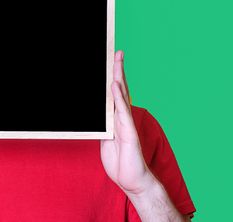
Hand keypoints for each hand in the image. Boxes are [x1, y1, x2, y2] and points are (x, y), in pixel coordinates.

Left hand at [100, 50, 154, 194]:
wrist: (133, 181)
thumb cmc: (120, 162)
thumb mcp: (106, 141)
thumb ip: (104, 126)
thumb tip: (99, 116)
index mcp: (116, 119)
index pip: (114, 94)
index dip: (113, 78)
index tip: (111, 62)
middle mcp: (123, 118)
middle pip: (120, 89)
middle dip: (118, 70)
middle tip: (117, 52)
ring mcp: (127, 124)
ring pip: (122, 95)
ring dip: (118, 77)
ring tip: (116, 61)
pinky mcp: (129, 133)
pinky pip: (121, 112)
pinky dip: (117, 98)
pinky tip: (114, 85)